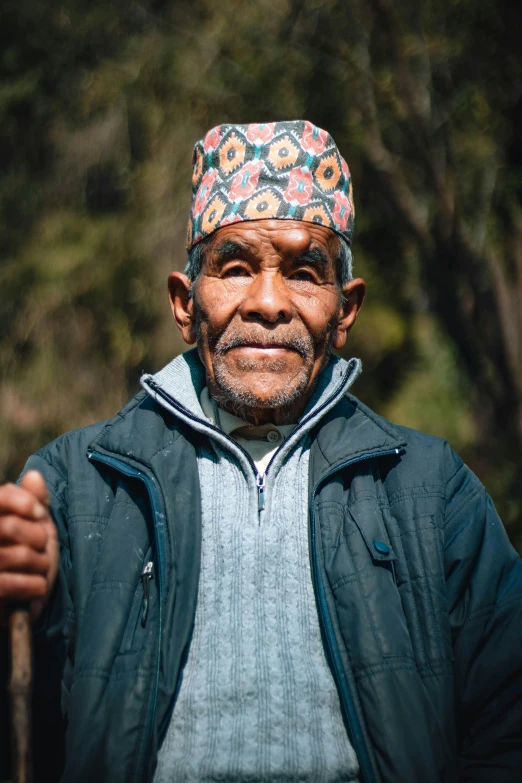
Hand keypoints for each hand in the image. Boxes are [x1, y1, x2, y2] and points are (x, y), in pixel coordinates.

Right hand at [0, 470, 58, 624]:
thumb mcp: (36, 525)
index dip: (21, 501)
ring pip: (18, 555)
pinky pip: (9, 584)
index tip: (39, 513)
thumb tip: (34, 475)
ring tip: (39, 569)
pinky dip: (35, 586)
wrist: (24, 603)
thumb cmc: (29, 560)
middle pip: (10, 526)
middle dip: (38, 538)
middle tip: (41, 548)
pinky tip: (37, 587)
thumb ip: (33, 500)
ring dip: (41, 564)